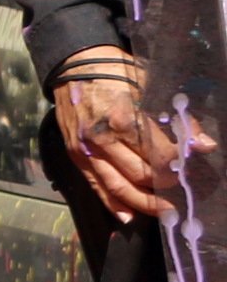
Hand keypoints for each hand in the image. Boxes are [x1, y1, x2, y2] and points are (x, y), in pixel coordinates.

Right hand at [51, 46, 180, 220]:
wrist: (75, 64)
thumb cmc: (117, 71)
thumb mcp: (152, 87)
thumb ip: (179, 119)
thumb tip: (205, 146)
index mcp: (123, 120)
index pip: (160, 156)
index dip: (179, 166)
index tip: (192, 169)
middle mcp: (102, 139)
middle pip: (142, 175)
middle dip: (165, 186)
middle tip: (182, 191)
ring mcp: (87, 150)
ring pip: (119, 186)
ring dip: (144, 202)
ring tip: (165, 212)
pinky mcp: (76, 155)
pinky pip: (96, 186)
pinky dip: (112, 204)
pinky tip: (129, 216)